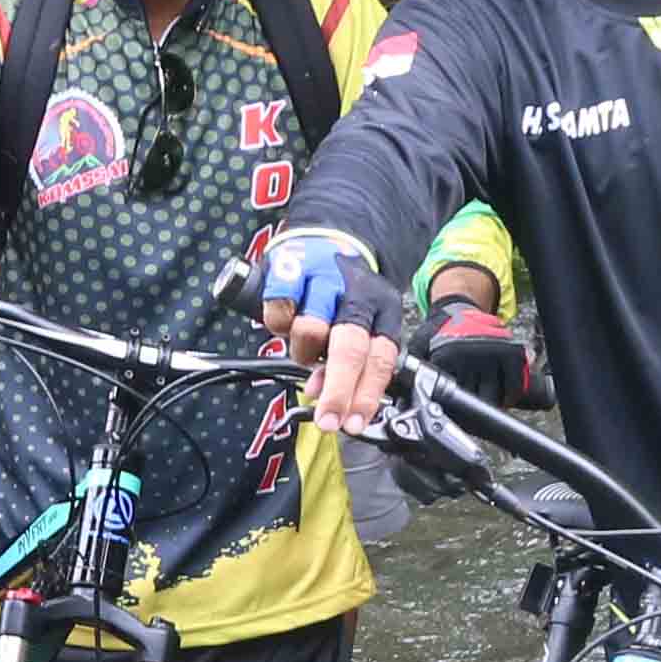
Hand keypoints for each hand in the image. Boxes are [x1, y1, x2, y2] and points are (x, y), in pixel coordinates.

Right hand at [252, 224, 401, 433]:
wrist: (327, 237)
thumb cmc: (342, 296)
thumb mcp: (360, 327)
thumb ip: (349, 366)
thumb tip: (325, 399)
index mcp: (382, 312)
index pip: (381, 359)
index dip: (366, 395)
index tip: (352, 425)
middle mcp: (357, 294)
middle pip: (350, 349)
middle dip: (339, 390)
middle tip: (327, 420)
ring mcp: (325, 279)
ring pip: (310, 332)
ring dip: (303, 352)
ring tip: (305, 349)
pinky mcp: (292, 268)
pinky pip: (279, 310)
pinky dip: (278, 323)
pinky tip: (286, 321)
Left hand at [424, 300, 541, 408]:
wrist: (459, 306)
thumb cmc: (439, 330)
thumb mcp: (419, 345)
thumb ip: (413, 367)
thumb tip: (405, 393)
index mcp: (447, 356)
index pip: (449, 395)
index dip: (450, 408)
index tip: (450, 415)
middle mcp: (470, 355)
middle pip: (472, 399)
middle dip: (468, 411)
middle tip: (467, 415)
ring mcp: (492, 354)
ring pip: (494, 396)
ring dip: (490, 405)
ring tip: (483, 408)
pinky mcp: (511, 352)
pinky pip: (513, 385)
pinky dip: (509, 396)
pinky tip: (503, 399)